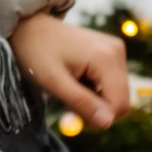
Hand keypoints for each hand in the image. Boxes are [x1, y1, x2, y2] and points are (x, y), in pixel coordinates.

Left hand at [11, 11, 131, 126]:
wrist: (30, 28)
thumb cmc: (37, 53)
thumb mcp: (54, 82)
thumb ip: (82, 103)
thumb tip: (107, 123)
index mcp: (106, 58)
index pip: (119, 105)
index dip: (99, 119)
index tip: (72, 116)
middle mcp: (116, 51)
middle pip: (121, 100)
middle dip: (97, 110)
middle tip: (68, 105)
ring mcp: (115, 50)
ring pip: (116, 94)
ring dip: (95, 101)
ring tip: (70, 89)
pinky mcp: (111, 52)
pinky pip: (111, 83)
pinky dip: (95, 90)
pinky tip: (76, 81)